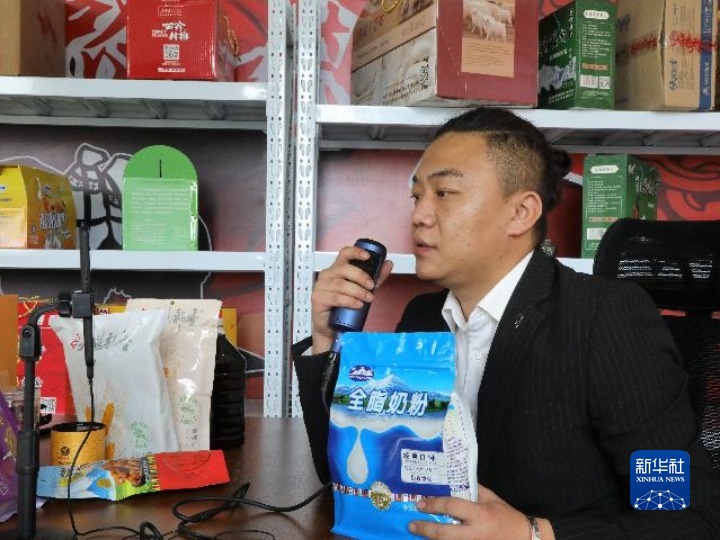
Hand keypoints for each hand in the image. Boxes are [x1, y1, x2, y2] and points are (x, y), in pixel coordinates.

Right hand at [310, 244, 392, 351]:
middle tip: (371, 286)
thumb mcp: (364, 289)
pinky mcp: (318, 298)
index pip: (345, 253)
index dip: (356, 252)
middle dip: (361, 276)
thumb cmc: (344, 306)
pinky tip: (357, 305)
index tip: (368, 256)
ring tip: (368, 299)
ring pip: (341, 284)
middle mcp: (327, 275)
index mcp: (337, 268)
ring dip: (358, 291)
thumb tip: (388, 264)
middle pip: (344, 268)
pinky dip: (349, 301)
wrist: (332, 327)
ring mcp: (321, 286)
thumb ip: (376, 277)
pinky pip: (336, 297)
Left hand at [409, 485, 554, 539]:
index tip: (420, 504)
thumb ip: (473, 490)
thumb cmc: (507, 516)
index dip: (433, 504)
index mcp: (479, 514)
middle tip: (411, 524)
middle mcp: (475, 533)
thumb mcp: (491, 498)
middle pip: (443, 533)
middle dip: (425, 529)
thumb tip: (454, 480)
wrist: (525, 539)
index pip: (451, 507)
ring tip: (417, 534)